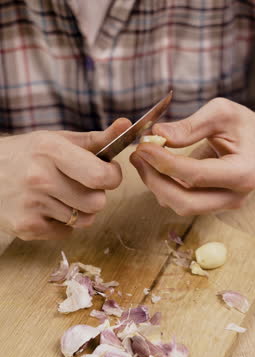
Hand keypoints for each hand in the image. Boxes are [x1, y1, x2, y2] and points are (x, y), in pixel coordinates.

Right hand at [0, 118, 130, 239]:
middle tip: (81, 185)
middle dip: (96, 194)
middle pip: (98, 202)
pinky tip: (47, 207)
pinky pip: (67, 232)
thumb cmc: (26, 155)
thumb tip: (126, 125)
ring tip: (61, 196)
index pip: (102, 176)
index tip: (107, 172)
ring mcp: (32, 205)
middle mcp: (40, 178)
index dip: (112, 176)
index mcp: (50, 150)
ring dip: (80, 210)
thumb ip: (95, 139)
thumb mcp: (56, 140)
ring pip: (85, 220)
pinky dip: (62, 222)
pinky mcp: (27, 227)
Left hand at [130, 98, 254, 215]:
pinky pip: (178, 200)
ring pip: (178, 205)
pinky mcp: (207, 204)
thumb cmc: (241, 126)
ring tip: (141, 157)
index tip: (143, 146)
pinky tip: (152, 165)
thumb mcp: (221, 113)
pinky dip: (160, 184)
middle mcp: (234, 196)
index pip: (196, 175)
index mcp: (243, 173)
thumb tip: (157, 134)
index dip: (165, 163)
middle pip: (185, 202)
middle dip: (155, 181)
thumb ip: (190, 125)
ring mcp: (221, 204)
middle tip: (137, 156)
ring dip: (154, 183)